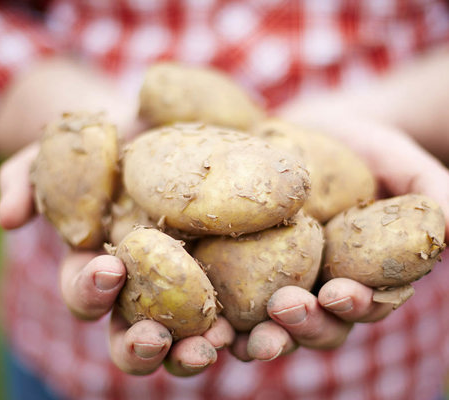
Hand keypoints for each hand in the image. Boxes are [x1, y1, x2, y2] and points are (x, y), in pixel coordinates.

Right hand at [0, 144, 234, 376]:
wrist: (163, 127)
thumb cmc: (110, 145)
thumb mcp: (66, 152)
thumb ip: (30, 179)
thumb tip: (5, 217)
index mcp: (102, 267)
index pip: (88, 293)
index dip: (91, 291)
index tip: (108, 271)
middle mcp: (143, 289)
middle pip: (134, 334)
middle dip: (140, 344)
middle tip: (156, 338)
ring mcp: (187, 288)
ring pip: (186, 337)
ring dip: (194, 350)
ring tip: (213, 347)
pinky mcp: (229, 276)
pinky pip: (238, 310)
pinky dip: (247, 324)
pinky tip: (263, 323)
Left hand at [231, 104, 448, 361]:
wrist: (307, 129)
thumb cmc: (360, 146)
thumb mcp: (400, 162)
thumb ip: (432, 194)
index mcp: (359, 275)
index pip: (364, 304)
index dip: (356, 306)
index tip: (340, 292)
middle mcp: (317, 287)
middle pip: (313, 324)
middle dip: (301, 324)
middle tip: (285, 309)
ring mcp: (274, 280)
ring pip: (265, 323)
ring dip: (250, 335)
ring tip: (229, 334)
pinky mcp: (235, 264)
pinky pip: (221, 296)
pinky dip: (210, 312)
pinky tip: (197, 314)